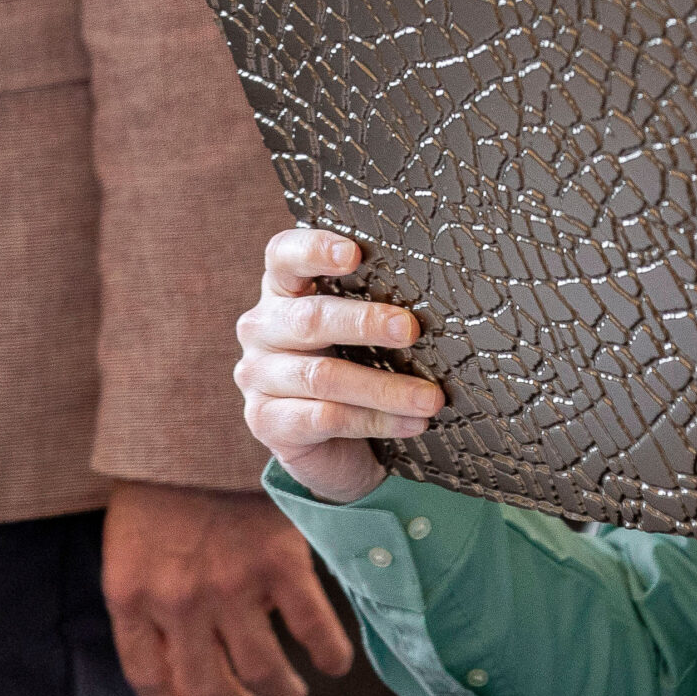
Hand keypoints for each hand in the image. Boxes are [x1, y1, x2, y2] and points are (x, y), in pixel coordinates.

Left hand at [102, 482, 354, 695]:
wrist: (198, 428)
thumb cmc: (163, 485)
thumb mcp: (133, 547)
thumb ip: (148, 601)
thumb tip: (180, 656)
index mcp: (133, 598)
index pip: (151, 677)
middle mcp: (179, 602)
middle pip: (210, 686)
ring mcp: (230, 586)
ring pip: (261, 670)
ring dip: (280, 691)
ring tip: (290, 691)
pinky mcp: (278, 564)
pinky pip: (309, 629)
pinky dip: (328, 654)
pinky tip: (334, 661)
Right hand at [234, 228, 444, 505]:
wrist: (329, 446)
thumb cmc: (353, 369)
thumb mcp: (360, 334)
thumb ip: (377, 308)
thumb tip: (438, 301)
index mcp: (283, 291)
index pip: (284, 256)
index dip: (315, 249)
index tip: (354, 253)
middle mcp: (262, 328)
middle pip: (310, 318)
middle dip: (365, 323)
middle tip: (411, 330)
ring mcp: (258, 376)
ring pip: (323, 376)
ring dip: (385, 388)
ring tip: (430, 398)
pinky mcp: (267, 421)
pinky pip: (326, 418)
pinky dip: (376, 421)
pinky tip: (412, 423)